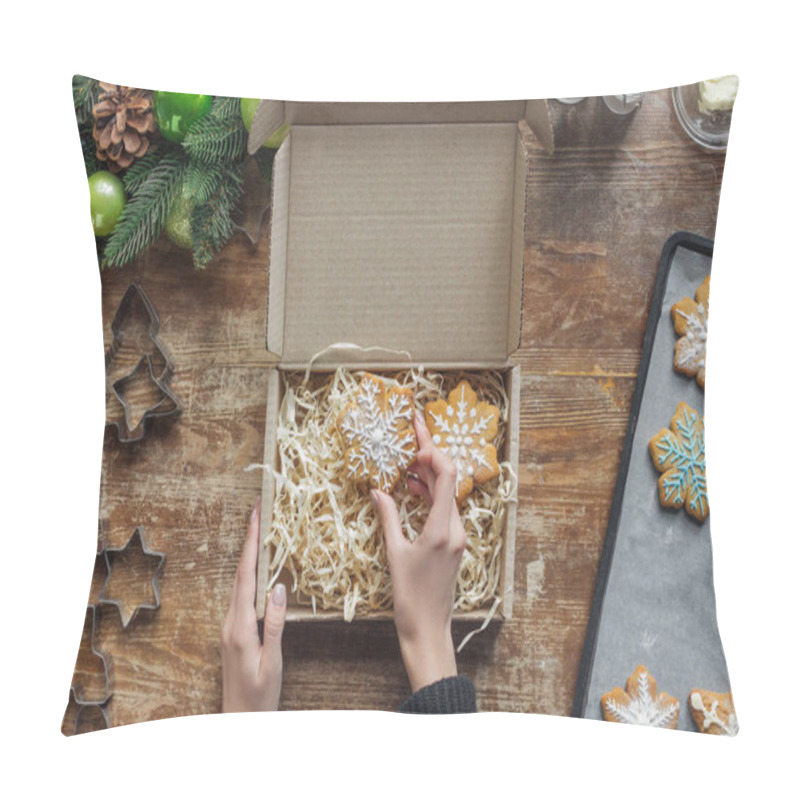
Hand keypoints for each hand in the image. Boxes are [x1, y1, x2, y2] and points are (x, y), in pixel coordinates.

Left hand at [221, 497, 286, 711]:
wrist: (238, 724)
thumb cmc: (260, 697)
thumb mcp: (273, 662)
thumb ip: (275, 625)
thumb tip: (279, 587)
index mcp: (240, 627)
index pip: (247, 576)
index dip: (252, 544)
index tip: (257, 517)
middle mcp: (231, 623)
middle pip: (240, 574)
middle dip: (249, 541)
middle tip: (260, 513)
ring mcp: (229, 628)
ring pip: (240, 583)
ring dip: (250, 557)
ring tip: (261, 533)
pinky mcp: (233, 634)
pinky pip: (242, 596)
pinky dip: (250, 575)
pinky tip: (259, 569)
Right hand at [372, 412, 466, 692]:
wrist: (428, 628)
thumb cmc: (409, 596)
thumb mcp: (394, 553)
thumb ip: (388, 517)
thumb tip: (378, 490)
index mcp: (442, 528)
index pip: (445, 475)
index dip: (433, 449)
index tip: (417, 431)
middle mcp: (456, 529)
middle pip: (448, 480)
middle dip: (429, 457)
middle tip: (411, 437)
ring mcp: (458, 536)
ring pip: (446, 494)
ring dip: (428, 476)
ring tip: (406, 462)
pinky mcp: (454, 543)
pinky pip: (444, 509)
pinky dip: (429, 495)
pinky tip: (412, 489)